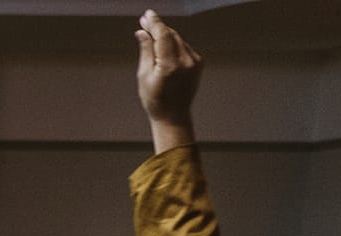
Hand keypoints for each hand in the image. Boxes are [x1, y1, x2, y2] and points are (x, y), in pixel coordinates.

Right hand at [135, 10, 200, 136]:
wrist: (174, 115)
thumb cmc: (155, 99)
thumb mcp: (144, 75)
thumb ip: (146, 51)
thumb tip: (142, 32)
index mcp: (170, 66)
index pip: (163, 35)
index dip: (154, 23)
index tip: (147, 15)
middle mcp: (185, 61)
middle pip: (171, 34)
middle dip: (158, 28)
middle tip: (145, 22)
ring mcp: (194, 62)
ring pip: (177, 39)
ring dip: (165, 35)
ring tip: (151, 34)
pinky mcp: (198, 63)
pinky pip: (184, 47)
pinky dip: (173, 44)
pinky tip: (164, 48)